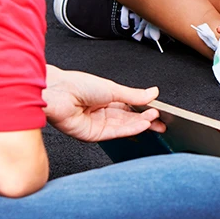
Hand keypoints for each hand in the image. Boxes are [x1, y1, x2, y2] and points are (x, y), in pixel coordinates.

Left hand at [42, 66, 165, 141]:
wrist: (58, 92)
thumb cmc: (77, 84)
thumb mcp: (112, 88)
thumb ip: (134, 94)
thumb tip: (152, 93)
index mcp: (106, 99)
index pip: (130, 107)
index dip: (144, 109)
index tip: (158, 110)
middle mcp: (102, 113)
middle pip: (128, 119)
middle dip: (145, 120)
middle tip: (161, 121)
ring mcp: (97, 124)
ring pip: (123, 127)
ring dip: (140, 124)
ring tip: (154, 120)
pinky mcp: (92, 135)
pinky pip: (115, 133)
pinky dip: (130, 129)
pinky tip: (142, 124)